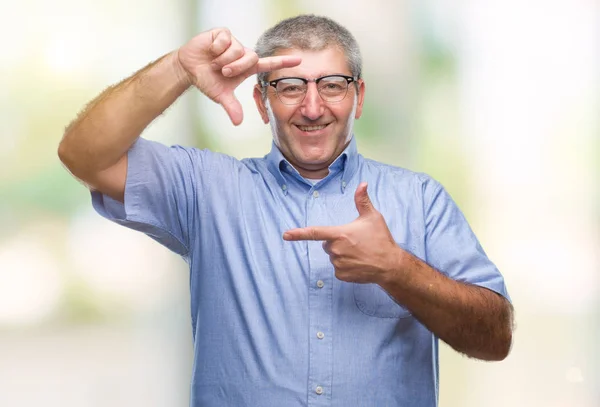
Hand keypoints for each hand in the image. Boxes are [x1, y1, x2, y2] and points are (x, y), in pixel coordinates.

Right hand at [177, 28, 300, 124]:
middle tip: (223, 71)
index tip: (299, 61)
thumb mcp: (220, 95)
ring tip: (214, 61)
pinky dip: (215, 48)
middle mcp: (243, 53)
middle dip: (235, 67)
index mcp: (247, 67)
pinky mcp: (223, 33)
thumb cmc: (208, 80)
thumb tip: (237, 123)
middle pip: (251, 58)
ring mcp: (233, 42)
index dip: (282, 63)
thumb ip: (231, 107)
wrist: (189, 68)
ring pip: (236, 50)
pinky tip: (210, 50)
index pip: (268, 64)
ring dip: (222, 59)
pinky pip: (224, 40)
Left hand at [283, 183, 402, 283]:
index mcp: (339, 234)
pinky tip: (359, 263)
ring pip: (333, 257)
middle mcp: (336, 250)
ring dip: (342, 254)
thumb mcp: (373, 217)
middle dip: (337, 242)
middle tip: (355, 242)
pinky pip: (338, 268)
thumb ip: (363, 201)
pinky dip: (346, 266)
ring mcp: (338, 264)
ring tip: (360, 253)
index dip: (298, 234)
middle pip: (327, 244)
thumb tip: (362, 184)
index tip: (286, 235)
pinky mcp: (341, 275)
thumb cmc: (381, 239)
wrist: (390, 265)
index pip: (315, 233)